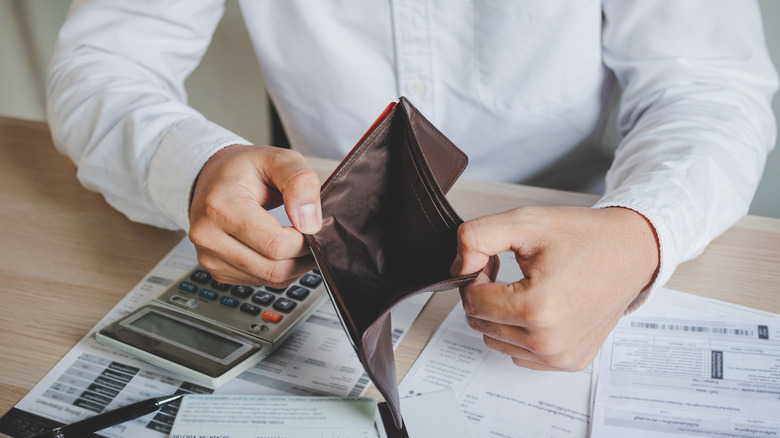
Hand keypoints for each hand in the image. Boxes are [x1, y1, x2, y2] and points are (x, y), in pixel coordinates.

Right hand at [188, 145, 321, 286]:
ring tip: (297, 240)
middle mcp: (208, 235)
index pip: (275, 245)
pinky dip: (278, 270)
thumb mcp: (279, 158)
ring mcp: (209, 256)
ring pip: (269, 280)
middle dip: (302, 256)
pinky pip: (260, 282)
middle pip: (273, 268)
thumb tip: (311, 224)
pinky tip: (279, 249)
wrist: (214, 178)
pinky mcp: (216, 271)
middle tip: (310, 236)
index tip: (309, 224)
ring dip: (293, 265)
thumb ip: (300, 183)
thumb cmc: (245, 168)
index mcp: (220, 206)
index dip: (303, 241)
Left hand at [451, 206, 658, 370]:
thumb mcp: (525, 222)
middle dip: (485, 294)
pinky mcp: (569, 362)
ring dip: (500, 314)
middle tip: (507, 270)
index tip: (493, 261)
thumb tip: (458, 268)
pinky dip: (519, 331)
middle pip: (481, 323)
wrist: (631, 252)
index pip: (472, 301)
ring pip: (496, 340)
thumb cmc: (583, 237)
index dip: (474, 275)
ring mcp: (560, 357)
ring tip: (525, 286)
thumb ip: (477, 238)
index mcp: (537, 309)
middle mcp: (549, 342)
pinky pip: (520, 353)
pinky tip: (539, 306)